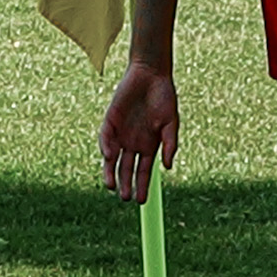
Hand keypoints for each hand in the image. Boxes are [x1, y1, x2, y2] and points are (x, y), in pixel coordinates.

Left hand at [98, 61, 178, 203]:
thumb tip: (168, 167)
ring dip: (111, 173)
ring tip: (111, 187)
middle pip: (126, 169)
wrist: (150, 75)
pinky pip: (105, 139)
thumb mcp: (171, 122)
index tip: (141, 201)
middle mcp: (133, 143)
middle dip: (126, 184)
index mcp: (149, 146)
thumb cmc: (164, 97)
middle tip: (125, 198)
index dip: (142, 186)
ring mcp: (120, 133)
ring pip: (112, 159)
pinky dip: (106, 149)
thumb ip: (170, 144)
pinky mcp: (110, 122)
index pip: (143, 171)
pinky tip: (109, 157)